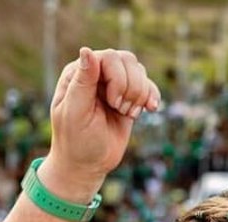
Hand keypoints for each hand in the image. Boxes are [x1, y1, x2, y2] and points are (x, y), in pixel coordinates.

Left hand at [40, 48, 160, 201]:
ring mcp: (113, 86)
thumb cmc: (76, 141)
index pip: (108, 57)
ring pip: (139, 71)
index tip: (112, 102)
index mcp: (78, 74)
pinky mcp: (128, 99)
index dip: (117, 78)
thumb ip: (82, 82)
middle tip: (119, 109)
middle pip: (127, 60)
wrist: (87, 165)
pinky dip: (152, 96)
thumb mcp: (75, 113)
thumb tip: (87, 50)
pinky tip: (150, 109)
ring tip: (127, 113)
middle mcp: (96, 74)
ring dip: (139, 94)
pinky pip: (148, 86)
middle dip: (130, 87)